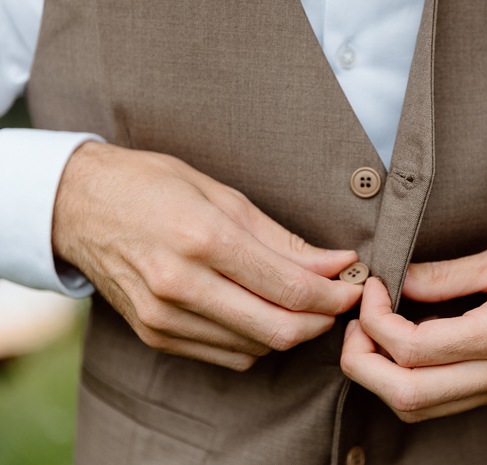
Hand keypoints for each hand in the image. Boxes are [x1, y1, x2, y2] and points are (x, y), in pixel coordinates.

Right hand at [53, 142, 361, 370]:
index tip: (354, 285)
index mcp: (203, 240)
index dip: (334, 293)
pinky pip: (227, 355)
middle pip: (278, 330)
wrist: (78, 206)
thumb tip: (335, 262)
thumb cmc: (153, 186)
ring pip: (256, 348)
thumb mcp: (222, 195)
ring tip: (303, 302)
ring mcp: (164, 317)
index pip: (290, 287)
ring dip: (292, 330)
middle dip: (322, 320)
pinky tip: (262, 313)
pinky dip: (257, 341)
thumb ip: (282, 238)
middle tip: (337, 299)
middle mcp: (181, 286)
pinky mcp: (155, 334)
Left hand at [341, 233, 486, 421]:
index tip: (373, 287)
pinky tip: (396, 350)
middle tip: (355, 322)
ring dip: (378, 377)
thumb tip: (395, 279)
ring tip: (369, 335)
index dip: (376, 319)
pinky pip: (436, 404)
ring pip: (416, 407)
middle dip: (362, 361)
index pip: (415, 348)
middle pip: (406, 393)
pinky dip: (403, 383)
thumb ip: (446, 274)